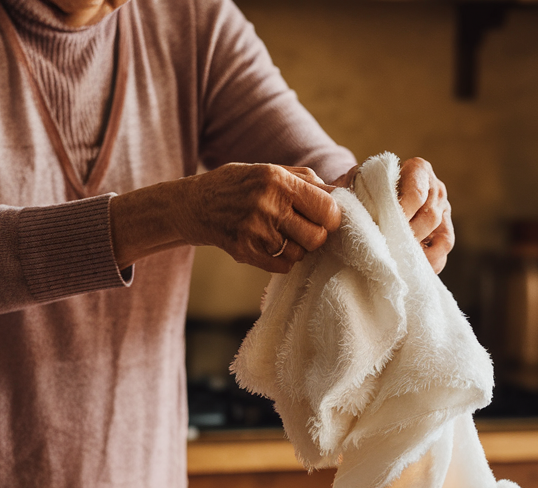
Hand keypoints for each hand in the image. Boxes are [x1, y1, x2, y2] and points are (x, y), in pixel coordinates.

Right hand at [175, 164, 341, 273]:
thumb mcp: (270, 170)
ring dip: (297, 248)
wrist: (193, 204)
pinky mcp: (244, 251)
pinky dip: (282, 260)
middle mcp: (267, 204)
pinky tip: (269, 245)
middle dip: (316, 236)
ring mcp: (254, 230)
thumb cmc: (239, 185)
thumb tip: (343, 192)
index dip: (332, 217)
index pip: (327, 208)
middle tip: (305, 229)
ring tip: (281, 234)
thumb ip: (307, 181)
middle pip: (317, 236)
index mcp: (278, 179)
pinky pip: (282, 266)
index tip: (325, 218)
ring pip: (300, 254)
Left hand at [331, 158, 453, 272]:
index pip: (416, 192)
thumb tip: (350, 213)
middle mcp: (436, 189)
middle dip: (406, 236)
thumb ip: (354, 190)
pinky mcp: (444, 235)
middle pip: (430, 216)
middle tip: (385, 249)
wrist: (367, 197)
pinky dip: (427, 264)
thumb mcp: (355, 181)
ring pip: (441, 237)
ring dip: (416, 252)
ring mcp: (443, 213)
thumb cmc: (361, 188)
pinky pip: (442, 253)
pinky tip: (407, 269)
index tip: (382, 225)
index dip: (401, 212)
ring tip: (394, 261)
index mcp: (418, 170)